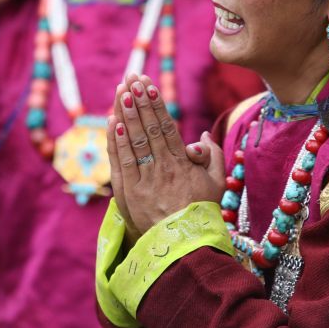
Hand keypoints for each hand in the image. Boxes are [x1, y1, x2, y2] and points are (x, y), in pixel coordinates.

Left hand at [106, 74, 224, 240]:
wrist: (184, 249)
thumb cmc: (200, 214)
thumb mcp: (216, 184)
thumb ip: (212, 157)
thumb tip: (200, 137)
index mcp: (182, 164)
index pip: (165, 126)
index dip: (156, 104)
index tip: (149, 85)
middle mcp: (162, 168)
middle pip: (148, 128)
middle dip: (138, 101)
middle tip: (131, 78)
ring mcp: (143, 180)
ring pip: (133, 141)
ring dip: (125, 114)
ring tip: (120, 92)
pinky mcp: (127, 193)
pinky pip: (121, 162)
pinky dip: (115, 141)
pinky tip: (112, 122)